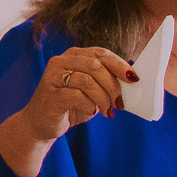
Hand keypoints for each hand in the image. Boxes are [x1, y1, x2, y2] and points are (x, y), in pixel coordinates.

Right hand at [16, 46, 138, 147]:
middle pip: (96, 65)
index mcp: (74, 56)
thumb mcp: (92, 92)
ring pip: (88, 81)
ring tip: (107, 111)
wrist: (42, 123)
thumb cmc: (70, 106)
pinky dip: (89, 105)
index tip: (134, 79)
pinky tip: (90, 111)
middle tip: (119, 103)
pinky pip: (77, 96)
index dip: (120, 65)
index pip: (101, 53)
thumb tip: (131, 81)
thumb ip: (105, 82)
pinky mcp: (51, 92)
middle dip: (113, 85)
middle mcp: (62, 61)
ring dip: (103, 98)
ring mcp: (53, 76)